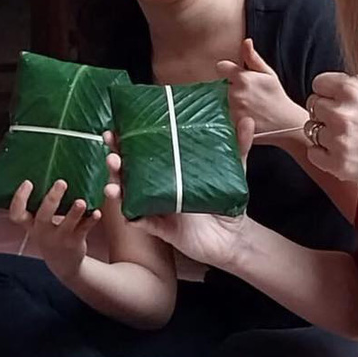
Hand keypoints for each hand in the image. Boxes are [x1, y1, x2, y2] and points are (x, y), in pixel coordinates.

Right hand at [9, 179, 100, 283]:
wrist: (64, 264)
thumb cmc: (52, 233)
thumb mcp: (42, 223)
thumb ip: (44, 205)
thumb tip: (54, 168)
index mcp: (31, 225)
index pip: (16, 214)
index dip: (20, 198)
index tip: (28, 182)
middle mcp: (42, 232)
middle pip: (43, 216)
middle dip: (52, 199)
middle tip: (62, 182)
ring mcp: (59, 239)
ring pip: (66, 225)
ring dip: (74, 212)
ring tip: (81, 201)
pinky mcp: (74, 243)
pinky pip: (83, 230)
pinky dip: (91, 220)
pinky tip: (97, 212)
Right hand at [115, 117, 255, 272]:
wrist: (234, 236)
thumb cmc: (228, 201)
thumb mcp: (233, 170)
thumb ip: (238, 146)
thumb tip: (247, 120)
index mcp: (170, 170)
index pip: (143, 152)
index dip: (127, 141)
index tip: (117, 127)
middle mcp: (158, 187)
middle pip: (128, 171)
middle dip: (115, 158)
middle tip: (110, 147)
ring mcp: (157, 207)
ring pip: (128, 195)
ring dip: (116, 185)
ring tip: (112, 177)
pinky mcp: (162, 228)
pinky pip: (141, 221)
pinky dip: (131, 216)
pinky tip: (126, 210)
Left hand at [217, 38, 304, 142]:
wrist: (284, 123)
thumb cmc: (277, 96)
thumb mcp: (268, 74)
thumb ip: (253, 57)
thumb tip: (246, 41)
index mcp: (243, 77)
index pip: (221, 67)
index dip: (228, 70)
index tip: (236, 76)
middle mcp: (235, 93)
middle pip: (223, 85)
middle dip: (233, 88)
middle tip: (250, 95)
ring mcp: (233, 109)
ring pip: (224, 100)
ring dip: (233, 102)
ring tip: (250, 106)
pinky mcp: (233, 123)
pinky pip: (226, 115)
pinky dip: (234, 115)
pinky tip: (247, 115)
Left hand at [306, 14, 357, 198]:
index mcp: (350, 88)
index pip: (318, 84)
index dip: (332, 92)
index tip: (350, 100)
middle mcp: (341, 113)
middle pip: (313, 106)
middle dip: (329, 111)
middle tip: (352, 119)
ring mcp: (339, 140)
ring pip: (312, 129)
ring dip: (326, 133)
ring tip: (351, 135)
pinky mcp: (337, 164)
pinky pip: (314, 153)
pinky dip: (326, 155)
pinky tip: (347, 150)